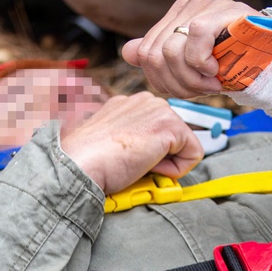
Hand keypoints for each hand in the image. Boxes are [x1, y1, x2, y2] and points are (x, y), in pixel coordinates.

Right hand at [60, 92, 203, 194]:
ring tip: (137, 164)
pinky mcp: (169, 125)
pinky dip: (175, 169)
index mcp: (128, 104)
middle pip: (175, 137)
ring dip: (165, 163)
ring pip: (184, 145)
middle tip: (132, 164)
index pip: (157, 130)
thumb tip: (147, 156)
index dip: (150, 153)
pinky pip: (193, 154)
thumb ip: (131, 142)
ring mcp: (158, 109)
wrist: (78, 165)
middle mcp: (144, 101)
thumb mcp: (111, 145)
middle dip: (161, 157)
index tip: (129, 161)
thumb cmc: (87, 162)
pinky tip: (149, 166)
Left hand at [122, 0, 258, 97]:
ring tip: (212, 84)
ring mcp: (204, 4)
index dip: (161, 81)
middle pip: (154, 55)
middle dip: (176, 84)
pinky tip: (217, 72)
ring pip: (170, 52)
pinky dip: (202, 65)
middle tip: (201, 92)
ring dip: (191, 79)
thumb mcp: (195, 66)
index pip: (146, 53)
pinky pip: (193, 41)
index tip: (187, 92)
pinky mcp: (218, 10)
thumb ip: (161, 57)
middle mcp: (188, 4)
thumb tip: (128, 52)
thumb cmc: (238, 62)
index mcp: (178, 14)